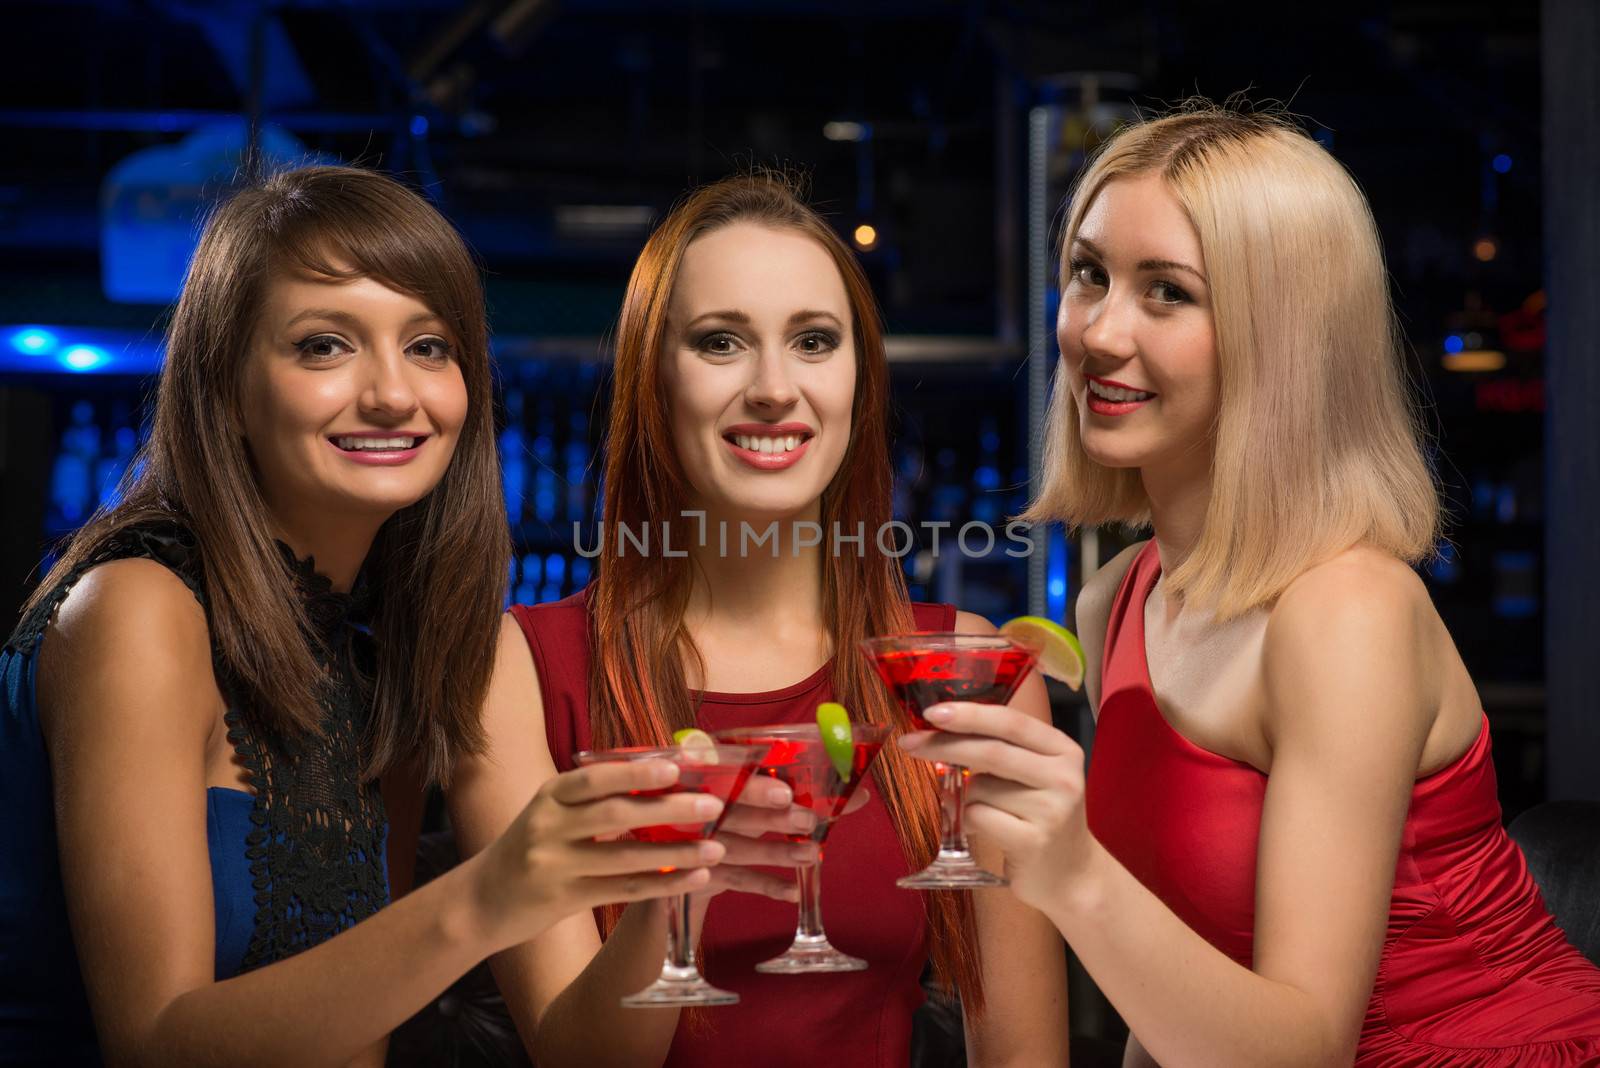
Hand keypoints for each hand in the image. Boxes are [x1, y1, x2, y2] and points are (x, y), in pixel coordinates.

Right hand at [472, 759, 726, 947]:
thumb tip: (663, 780)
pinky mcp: (563, 900)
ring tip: (716, 847)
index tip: (677, 767)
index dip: (637, 773)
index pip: (596, 778)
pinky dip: (663, 884)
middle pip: (616, 815)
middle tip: (713, 805)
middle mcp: (548, 826)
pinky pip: (623, 891)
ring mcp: (554, 866)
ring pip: (625, 858)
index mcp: (549, 795)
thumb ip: (594, 799)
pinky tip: (694, 879)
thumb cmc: (530, 848)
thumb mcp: (551, 813)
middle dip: (669, 809)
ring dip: (677, 853)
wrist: (480, 901)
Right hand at [692, 775, 814, 904]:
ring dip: (775, 852)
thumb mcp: (724, 788)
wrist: (669, 856)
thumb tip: (798, 775)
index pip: (723, 780)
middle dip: (771, 819)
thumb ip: (749, 780)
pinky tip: (794, 891)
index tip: (785, 794)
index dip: (754, 789)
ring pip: (736, 850)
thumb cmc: (711, 810)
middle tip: (807, 821)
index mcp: (693, 781)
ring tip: (810, 853)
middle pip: (731, 816)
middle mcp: (686, 813)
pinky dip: (766, 885)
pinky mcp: (695, 878)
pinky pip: (735, 881)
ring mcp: (688, 848)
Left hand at [899, 702, 1092, 911]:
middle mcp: (1064, 776)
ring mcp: (1052, 810)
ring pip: (979, 787)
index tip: (932, 711)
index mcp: (1063, 750)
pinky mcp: (1033, 841)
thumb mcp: (1034, 775)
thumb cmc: (1040, 817)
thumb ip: (1001, 749)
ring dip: (963, 796)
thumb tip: (939, 730)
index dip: (970, 714)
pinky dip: (966, 820)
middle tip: (910, 743)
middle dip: (944, 745)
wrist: (1071, 875)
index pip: (1012, 722)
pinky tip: (984, 830)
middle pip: (991, 750)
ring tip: (984, 812)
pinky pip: (977, 816)